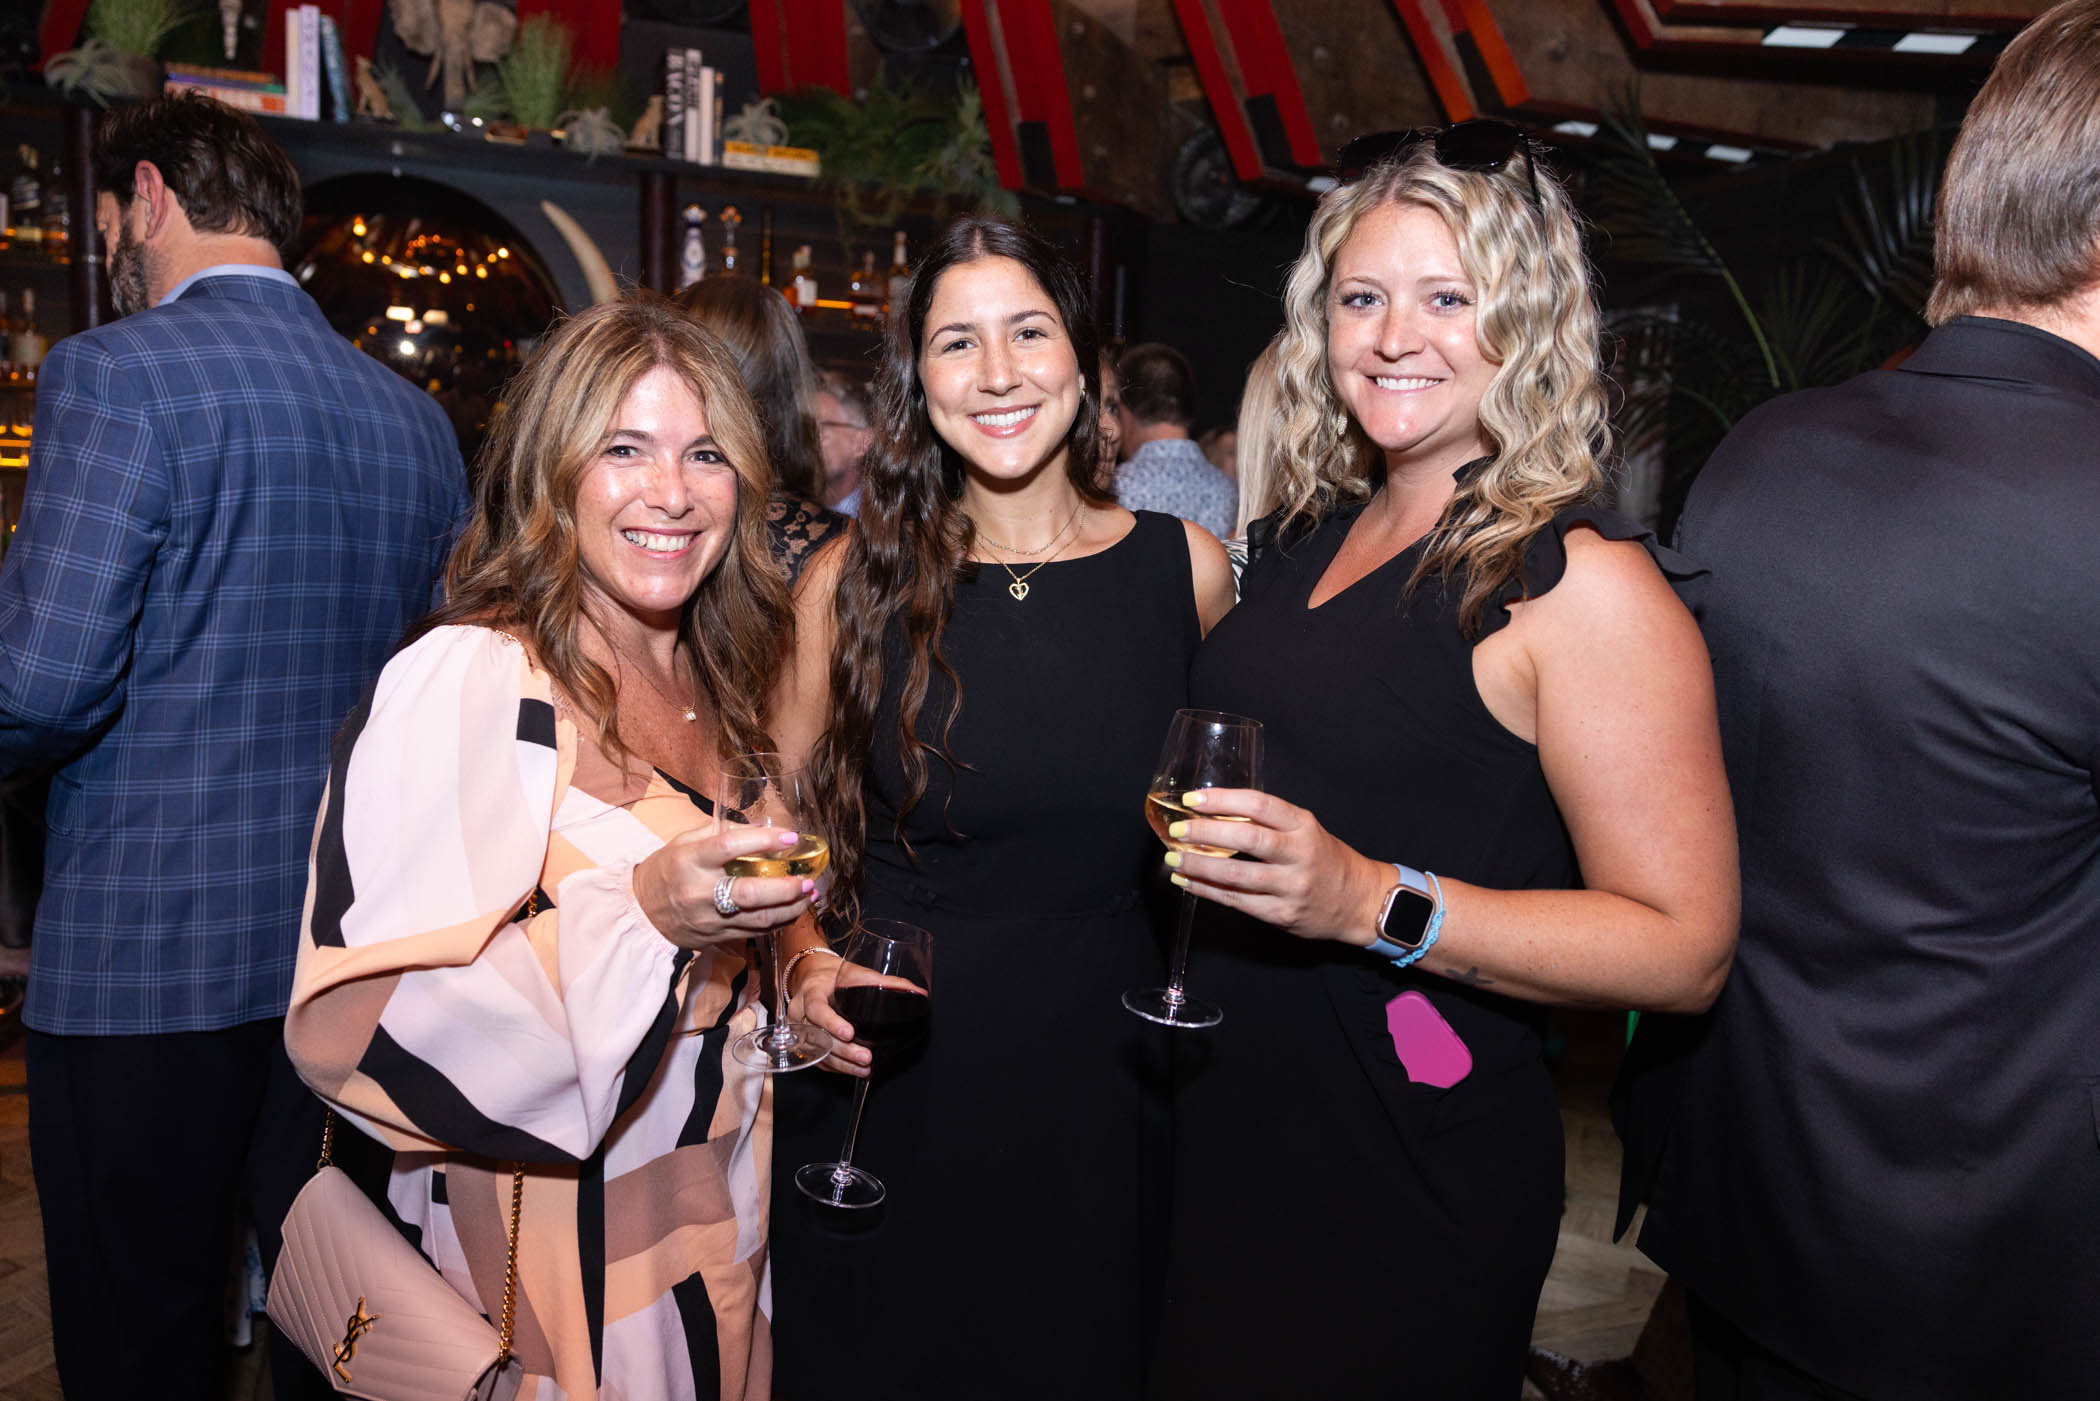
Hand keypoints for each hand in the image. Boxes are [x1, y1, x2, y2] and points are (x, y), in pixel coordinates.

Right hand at [632, 825, 814, 949]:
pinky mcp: (717, 936)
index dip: (763, 840)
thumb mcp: (685, 841)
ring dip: (791, 908)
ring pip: (758, 919)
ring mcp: (710, 918)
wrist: (642, 912)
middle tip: (808, 879)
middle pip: (749, 892)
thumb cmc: (668, 869)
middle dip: (785, 888)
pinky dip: (779, 921)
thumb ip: (721, 831)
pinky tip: (795, 910)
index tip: (791, 837)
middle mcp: (700, 891)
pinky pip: (755, 932)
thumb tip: (762, 828)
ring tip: (810, 895)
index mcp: (690, 860)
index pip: (729, 847)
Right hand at [787, 953, 873, 1076]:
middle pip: (818, 1036)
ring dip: (842, 1063)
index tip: (849, 1033)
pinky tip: (853, 1070)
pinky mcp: (805, 1043)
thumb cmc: (835, 977)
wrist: (814, 979)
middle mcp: (800, 1012)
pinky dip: (837, 1067)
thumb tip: (914, 991)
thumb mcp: (857, 973)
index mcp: (811, 991)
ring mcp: (799, 1030)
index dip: (831, 1023)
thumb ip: (885, 982)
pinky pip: (818, 1059)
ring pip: (817, 1052)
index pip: (816, 1008)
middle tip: (865, 1057)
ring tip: (864, 1068)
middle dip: (843, 1050)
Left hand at [1162, 788, 1390, 946]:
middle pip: (1247, 838)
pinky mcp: (1281, 914)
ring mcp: (1291, 887)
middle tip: (1177, 830)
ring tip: (1173, 859)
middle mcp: (1299, 854)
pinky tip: (1188, 881)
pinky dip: (1208, 891)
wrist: (1358, 901)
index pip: (1259, 805)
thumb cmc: (1325, 859)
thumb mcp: (1305, 830)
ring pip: (1238, 875)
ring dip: (1200, 866)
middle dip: (1206, 832)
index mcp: (1303, 826)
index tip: (1193, 799)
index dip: (1223, 799)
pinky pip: (1238, 901)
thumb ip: (1269, 822)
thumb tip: (1215, 813)